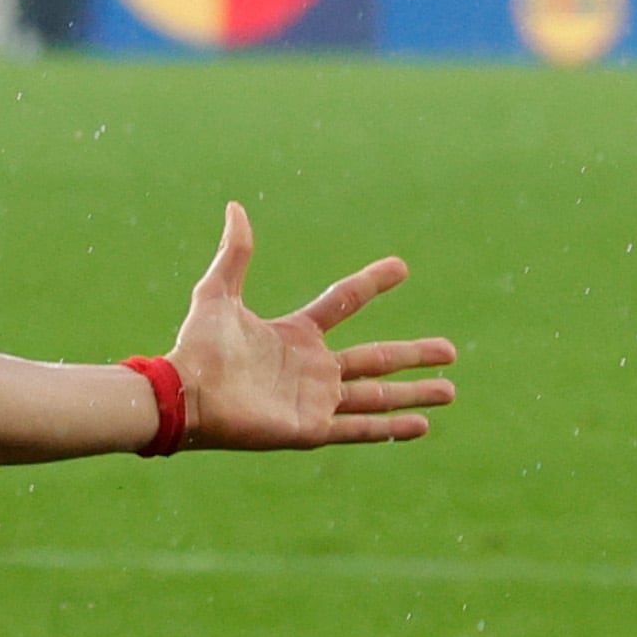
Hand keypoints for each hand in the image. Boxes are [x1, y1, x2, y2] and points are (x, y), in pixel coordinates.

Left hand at [167, 202, 455, 448]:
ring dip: (414, 394)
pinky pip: (360, 428)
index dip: (371, 283)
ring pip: (377, 396)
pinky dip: (391, 429)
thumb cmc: (196, 347)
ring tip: (450, 391)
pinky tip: (422, 426)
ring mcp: (314, 400)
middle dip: (413, 354)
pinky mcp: (311, 429)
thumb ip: (234, 254)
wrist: (185, 393)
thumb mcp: (217, 294)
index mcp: (294, 335)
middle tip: (451, 350)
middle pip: (375, 358)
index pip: (343, 302)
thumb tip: (235, 208)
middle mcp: (311, 368)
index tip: (401, 266)